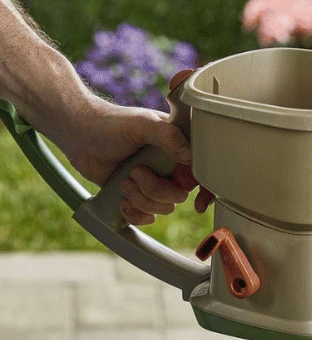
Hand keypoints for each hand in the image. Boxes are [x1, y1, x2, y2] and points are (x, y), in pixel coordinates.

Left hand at [55, 96, 196, 225]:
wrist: (77, 134)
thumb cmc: (109, 123)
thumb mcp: (142, 124)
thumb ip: (168, 136)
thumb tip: (189, 156)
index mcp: (178, 147)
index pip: (201, 173)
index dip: (205, 190)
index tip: (199, 203)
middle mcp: (169, 167)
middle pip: (179, 195)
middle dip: (155, 190)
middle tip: (136, 173)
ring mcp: (154, 182)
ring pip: (164, 208)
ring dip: (141, 200)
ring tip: (124, 182)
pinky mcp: (138, 195)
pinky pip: (147, 217)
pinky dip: (134, 214)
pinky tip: (122, 200)